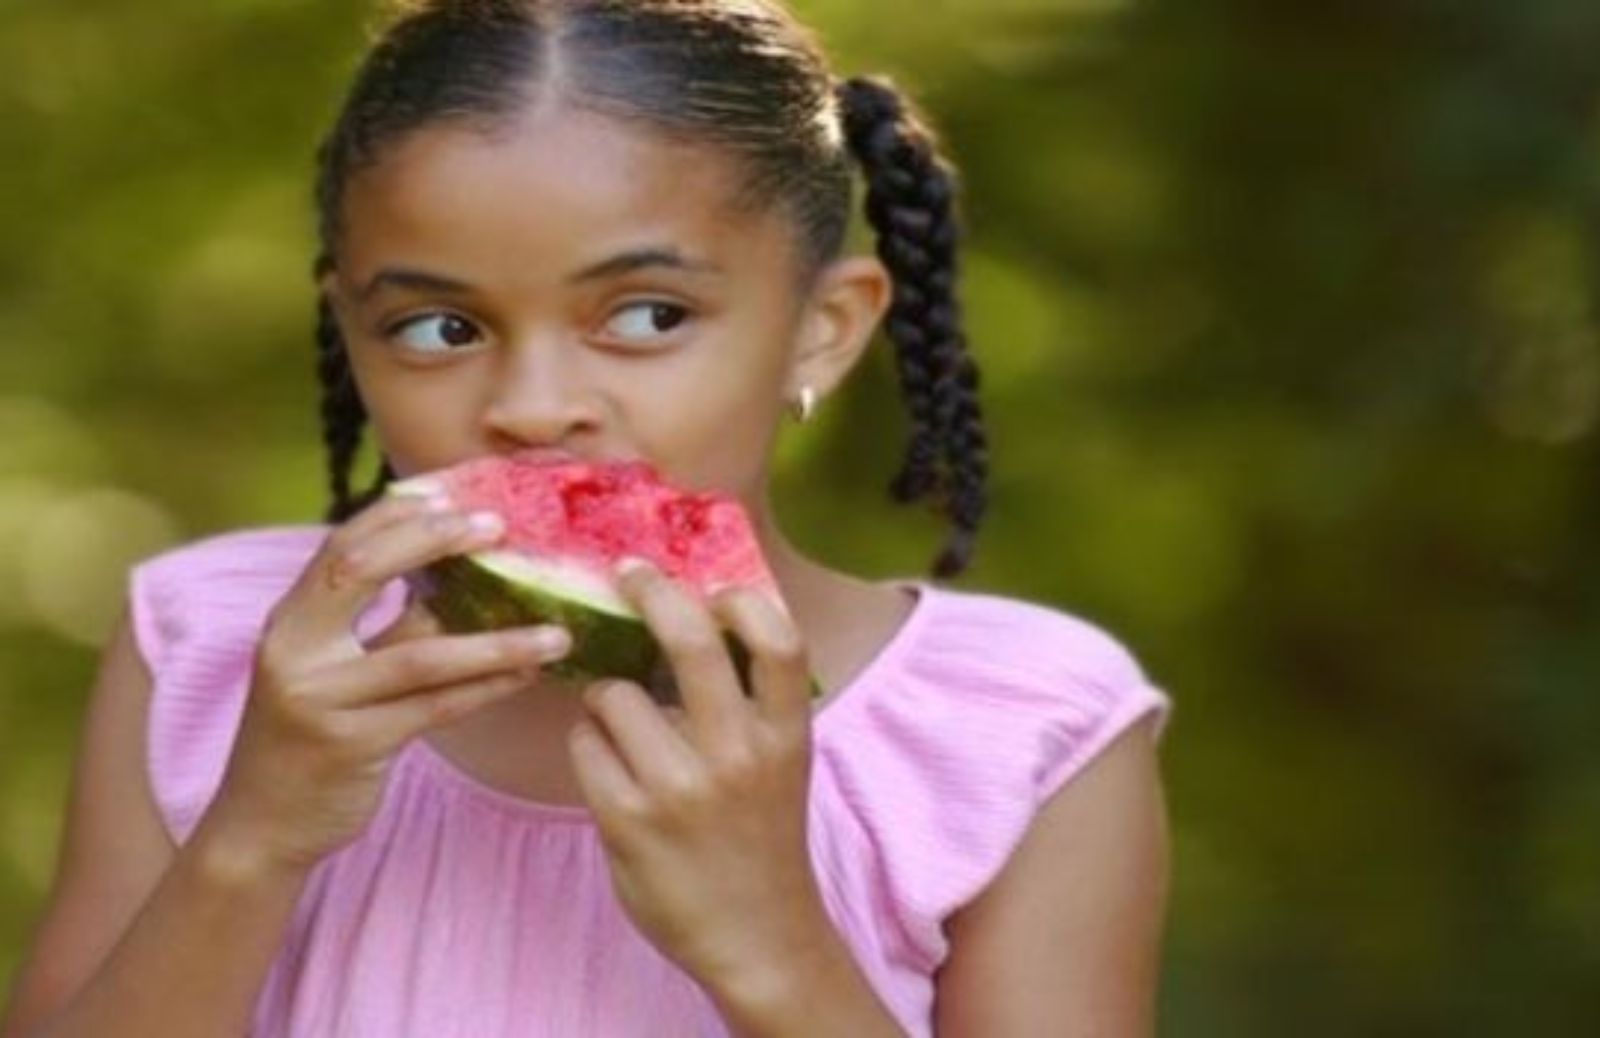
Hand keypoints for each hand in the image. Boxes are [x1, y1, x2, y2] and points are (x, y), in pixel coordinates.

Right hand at [202, 490, 572, 874]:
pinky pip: (437, 706)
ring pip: (422, 653)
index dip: (397, 513)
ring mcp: (322, 699)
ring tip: (557, 629)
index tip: (453, 489)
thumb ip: (372, 624)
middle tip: (499, 526)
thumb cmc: (306, 737)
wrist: (260, 826)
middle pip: (363, 571)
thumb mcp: (324, 670)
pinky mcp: (353, 745)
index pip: (340, 545)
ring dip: (498, 639)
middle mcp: (295, 651)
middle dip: (433, 540)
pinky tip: (530, 675)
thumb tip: (455, 575)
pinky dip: (490, 687)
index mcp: (289, 622)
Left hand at [567, 558, 829, 991]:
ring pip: (614, 693)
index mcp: (784, 737)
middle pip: (692, 640)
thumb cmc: (762, 840)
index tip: (714, 586)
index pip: (779, 641)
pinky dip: (588, 743)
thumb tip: (693, 623)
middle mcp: (737, 755)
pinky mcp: (628, 820)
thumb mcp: (781, 766)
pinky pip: (585, 745)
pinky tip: (607, 764)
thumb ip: (748, 707)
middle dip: (652, 591)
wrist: (758, 938)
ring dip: (606, 696)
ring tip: (619, 721)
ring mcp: (679, 788)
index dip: (743, 600)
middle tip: (630, 572)